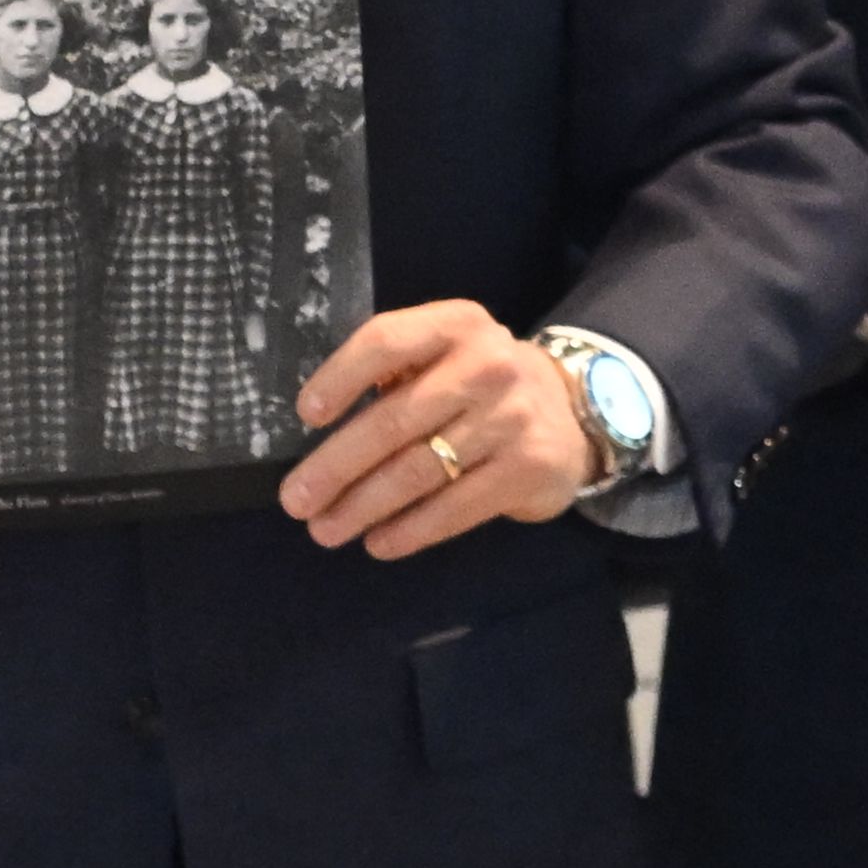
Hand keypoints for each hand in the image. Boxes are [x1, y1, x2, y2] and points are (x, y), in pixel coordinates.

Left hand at [283, 297, 590, 557]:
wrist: (570, 412)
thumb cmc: (479, 384)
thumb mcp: (445, 354)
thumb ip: (394, 375)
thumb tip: (321, 430)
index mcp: (456, 324)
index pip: (387, 341)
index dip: (341, 378)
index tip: (306, 416)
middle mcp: (487, 364)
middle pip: (394, 420)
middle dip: (336, 466)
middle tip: (296, 501)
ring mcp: (511, 418)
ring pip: (418, 471)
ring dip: (363, 507)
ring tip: (327, 529)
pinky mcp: (527, 468)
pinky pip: (454, 507)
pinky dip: (410, 530)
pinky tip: (380, 542)